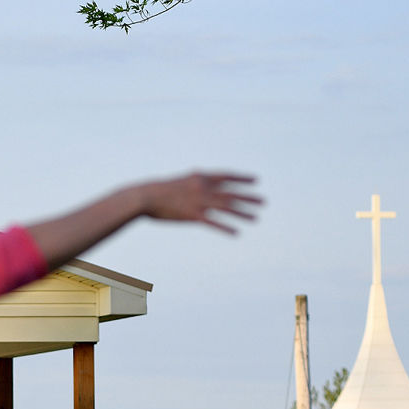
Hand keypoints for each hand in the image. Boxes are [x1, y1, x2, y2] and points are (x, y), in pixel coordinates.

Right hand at [139, 172, 261, 233]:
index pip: (226, 176)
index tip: (256, 180)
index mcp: (200, 177)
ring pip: (227, 208)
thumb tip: (198, 176)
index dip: (242, 178)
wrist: (145, 196)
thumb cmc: (159, 190)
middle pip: (231, 193)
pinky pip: (213, 223)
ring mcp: (199, 202)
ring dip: (243, 213)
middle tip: (264, 202)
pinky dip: (226, 227)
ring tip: (256, 218)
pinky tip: (236, 232)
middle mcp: (204, 188)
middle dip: (249, 198)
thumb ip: (193, 181)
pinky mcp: (193, 216)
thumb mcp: (179, 181)